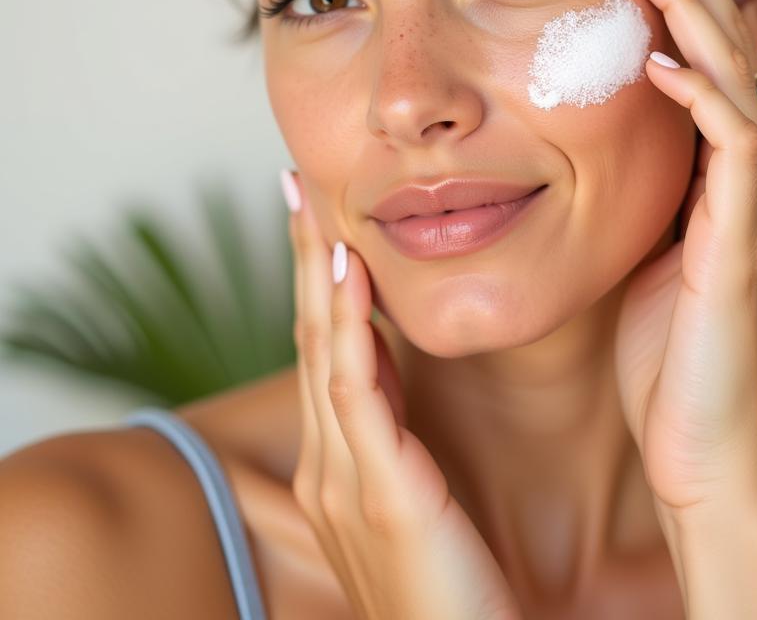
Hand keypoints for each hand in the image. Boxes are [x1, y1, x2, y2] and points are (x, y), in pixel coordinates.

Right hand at [286, 171, 521, 619]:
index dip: (319, 276)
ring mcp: (345, 480)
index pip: (324, 346)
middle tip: (298, 182)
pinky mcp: (381, 497)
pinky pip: (358, 395)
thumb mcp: (419, 497)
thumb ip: (401, 436)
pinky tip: (350, 274)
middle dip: (306, 256)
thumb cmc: (453, 586)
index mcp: (339, 461)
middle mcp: (328, 463)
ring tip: (315, 203)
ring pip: (325, 351)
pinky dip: (350, 329)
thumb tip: (400, 366)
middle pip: (312, 334)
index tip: (318, 213)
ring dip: (320, 272)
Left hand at [612, 0, 756, 527]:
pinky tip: (663, 58)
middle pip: (723, 43)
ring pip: (732, 78)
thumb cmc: (655, 359)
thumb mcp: (631, 254)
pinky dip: (699, 100)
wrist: (697, 458)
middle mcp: (743, 178)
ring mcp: (751, 208)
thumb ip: (623, 194)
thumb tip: (569, 142)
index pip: (698, 54)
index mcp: (710, 176)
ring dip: (692, 8)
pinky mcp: (742, 249)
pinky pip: (731, 154)